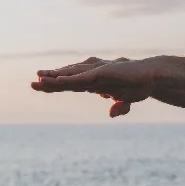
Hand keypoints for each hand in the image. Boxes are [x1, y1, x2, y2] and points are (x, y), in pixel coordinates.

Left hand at [31, 56, 151, 117]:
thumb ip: (119, 107)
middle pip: (67, 79)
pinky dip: (72, 78)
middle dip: (49, 81)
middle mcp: (93, 77)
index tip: (39, 87)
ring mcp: (98, 73)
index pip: (70, 84)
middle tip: (31, 84)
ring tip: (40, 78)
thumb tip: (111, 113)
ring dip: (56, 77)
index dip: (54, 86)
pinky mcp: (104, 73)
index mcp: (94, 83)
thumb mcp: (127, 100)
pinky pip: (84, 77)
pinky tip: (60, 79)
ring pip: (73, 76)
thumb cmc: (140, 86)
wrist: (153, 77)